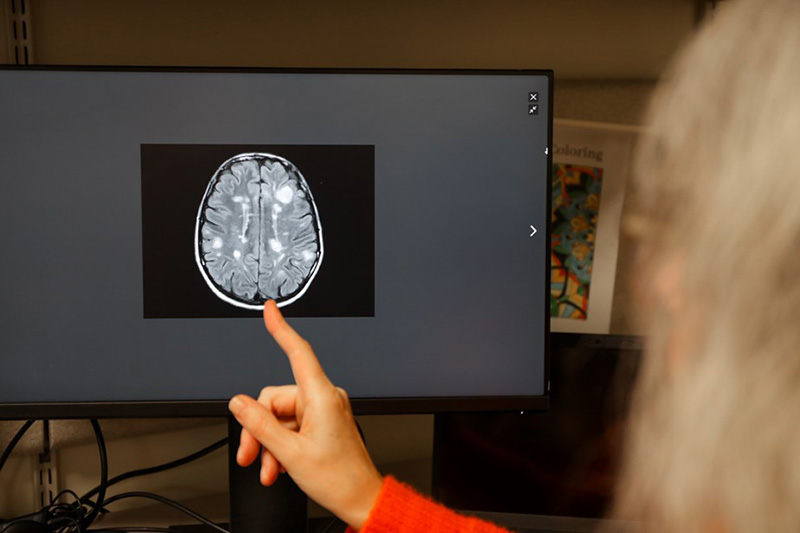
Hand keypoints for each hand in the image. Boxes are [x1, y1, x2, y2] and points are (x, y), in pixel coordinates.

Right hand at [228, 300, 383, 529]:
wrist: (360, 498)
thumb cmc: (339, 478)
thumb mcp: (290, 453)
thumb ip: (260, 425)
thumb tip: (239, 403)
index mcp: (322, 397)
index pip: (298, 352)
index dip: (281, 328)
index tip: (271, 310)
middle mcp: (324, 398)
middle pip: (275, 399)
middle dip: (259, 429)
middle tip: (250, 456)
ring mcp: (324, 410)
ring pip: (280, 416)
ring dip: (270, 444)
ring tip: (270, 469)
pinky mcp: (324, 422)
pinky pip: (292, 425)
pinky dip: (281, 446)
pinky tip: (279, 467)